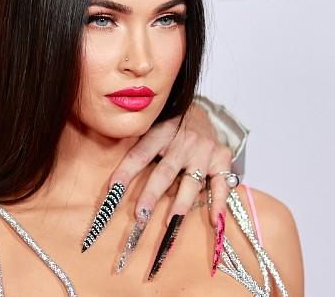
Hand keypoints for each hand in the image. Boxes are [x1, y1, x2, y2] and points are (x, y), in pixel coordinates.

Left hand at [104, 105, 232, 242]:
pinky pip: (221, 185)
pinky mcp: (222, 159)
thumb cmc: (171, 126)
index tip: (112, 193)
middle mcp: (184, 141)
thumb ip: (139, 146)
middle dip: (151, 194)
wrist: (204, 111)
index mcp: (161, 131)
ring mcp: (204, 151)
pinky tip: (215, 222)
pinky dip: (218, 204)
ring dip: (180, 204)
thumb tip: (115, 179)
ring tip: (170, 223)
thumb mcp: (153, 126)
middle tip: (140, 216)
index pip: (140, 155)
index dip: (125, 173)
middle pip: (165, 172)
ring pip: (191, 181)